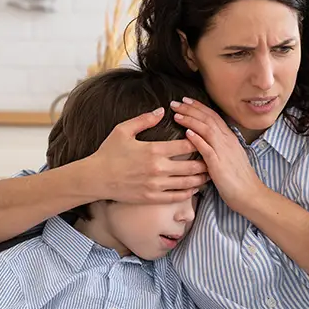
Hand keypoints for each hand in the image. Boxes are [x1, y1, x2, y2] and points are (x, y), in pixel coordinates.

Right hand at [83, 108, 208, 203]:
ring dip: (200, 179)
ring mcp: (156, 185)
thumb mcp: (123, 130)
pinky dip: (188, 193)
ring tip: (208, 175)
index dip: (198, 142)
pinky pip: (176, 197)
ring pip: (187, 183)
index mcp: (154, 150)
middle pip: (192, 166)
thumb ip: (144, 119)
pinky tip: (194, 188)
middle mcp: (158, 168)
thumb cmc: (108, 152)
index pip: (186, 146)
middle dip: (205, 162)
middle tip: (212, 159)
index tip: (204, 140)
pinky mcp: (152, 198)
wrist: (96, 177)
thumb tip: (162, 110)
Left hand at [170, 98, 265, 213]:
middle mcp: (227, 141)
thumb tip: (205, 140)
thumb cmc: (238, 179)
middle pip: (208, 119)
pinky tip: (187, 133)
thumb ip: (219, 147)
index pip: (213, 117)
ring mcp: (224, 152)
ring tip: (177, 115)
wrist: (250, 194)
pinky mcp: (219, 165)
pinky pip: (208, 149)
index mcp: (229, 139)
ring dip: (191, 120)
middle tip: (175, 103)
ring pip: (207, 129)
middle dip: (191, 109)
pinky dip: (197, 139)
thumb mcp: (229, 158)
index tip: (185, 101)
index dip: (199, 107)